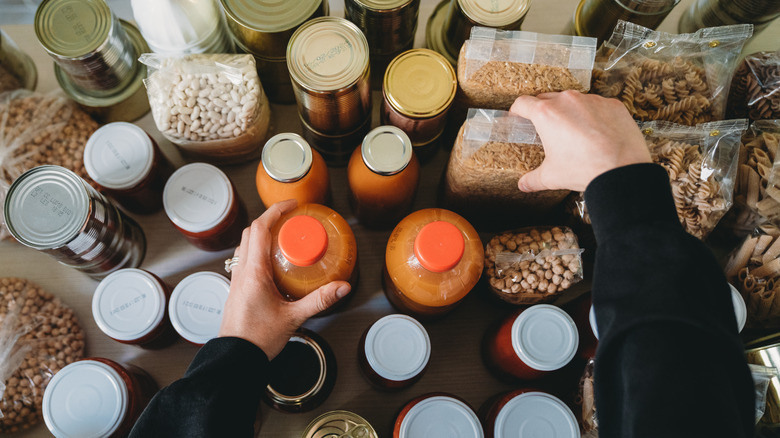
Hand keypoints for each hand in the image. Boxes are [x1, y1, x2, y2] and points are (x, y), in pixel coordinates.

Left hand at [218, 199, 350, 358]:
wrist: (235, 358)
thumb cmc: (257, 339)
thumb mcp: (294, 317)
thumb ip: (319, 300)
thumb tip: (341, 287)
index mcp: (253, 272)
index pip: (260, 229)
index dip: (275, 211)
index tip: (292, 206)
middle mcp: (241, 271)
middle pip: (251, 232)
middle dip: (270, 220)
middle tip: (290, 219)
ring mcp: (236, 280)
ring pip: (246, 245)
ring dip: (262, 235)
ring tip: (284, 238)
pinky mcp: (237, 289)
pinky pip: (245, 260)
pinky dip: (258, 252)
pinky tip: (275, 264)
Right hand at [509, 91, 650, 192]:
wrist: (622, 169)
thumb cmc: (584, 169)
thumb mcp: (552, 176)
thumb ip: (533, 179)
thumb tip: (523, 185)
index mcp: (546, 114)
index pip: (523, 103)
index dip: (517, 110)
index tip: (518, 116)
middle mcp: (568, 101)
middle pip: (547, 98)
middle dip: (544, 111)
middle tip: (546, 128)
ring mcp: (592, 100)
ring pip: (574, 101)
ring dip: (570, 112)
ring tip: (574, 131)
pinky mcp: (612, 104)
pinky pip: (597, 105)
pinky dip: (594, 115)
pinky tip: (597, 133)